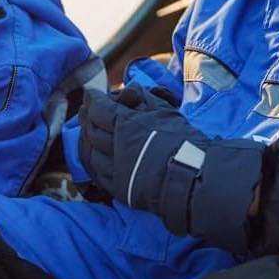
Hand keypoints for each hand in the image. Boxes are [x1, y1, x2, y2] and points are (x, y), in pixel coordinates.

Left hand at [78, 86, 263, 252]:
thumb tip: (130, 90)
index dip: (93, 100)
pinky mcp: (118, 188)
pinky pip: (95, 172)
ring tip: (87, 131)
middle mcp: (117, 148)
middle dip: (87, 118)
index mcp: (128, 126)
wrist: (193, 176)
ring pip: (89, 152)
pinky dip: (90, 160)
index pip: (100, 110)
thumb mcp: (164, 110)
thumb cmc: (183, 140)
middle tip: (87, 110)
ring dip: (86, 140)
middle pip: (92, 130)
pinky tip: (92, 154)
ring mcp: (115, 170)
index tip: (91, 94)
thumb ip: (144, 99)